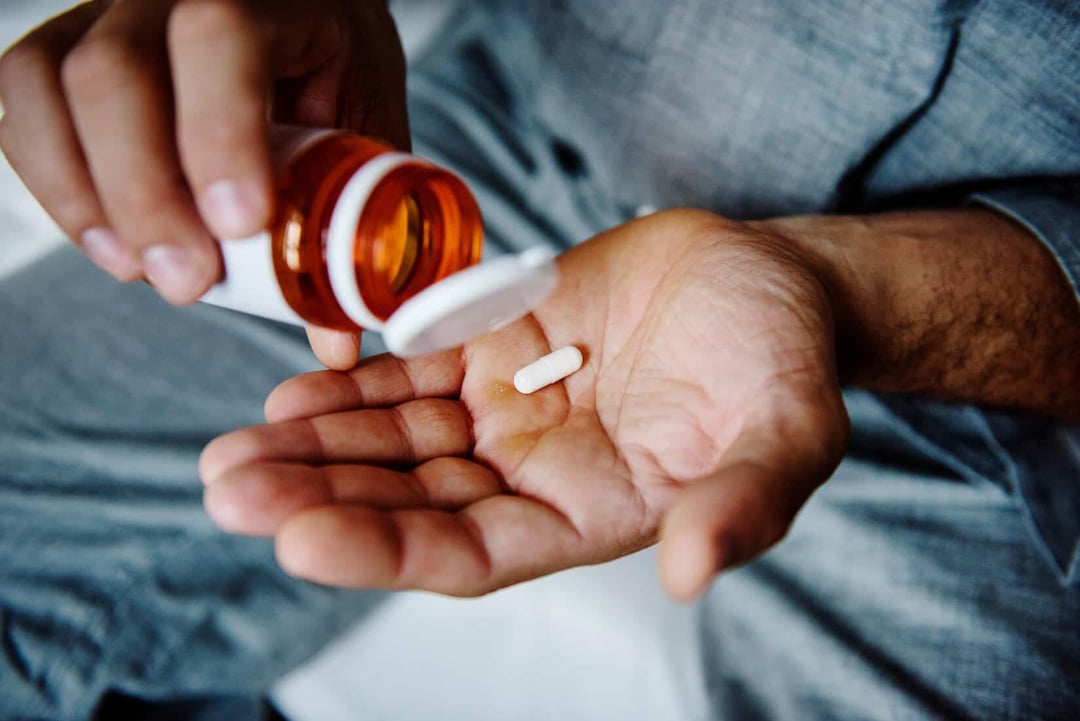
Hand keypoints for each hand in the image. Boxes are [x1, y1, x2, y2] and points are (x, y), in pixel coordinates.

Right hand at [0, 0, 406, 311]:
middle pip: (116, 73)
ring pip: (50, 86)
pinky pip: (23, 106)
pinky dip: (54, 184)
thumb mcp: (366, 128)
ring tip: (141, 272)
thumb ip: (358, 218)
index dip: (219, 133)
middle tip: (187, 283)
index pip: (221, 37)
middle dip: (145, 194)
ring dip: (85, 198)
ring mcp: (107, 14)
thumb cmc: (334, 68)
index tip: (240, 226)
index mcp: (268, 1)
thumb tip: (338, 341)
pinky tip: (107, 242)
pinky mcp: (62, 47)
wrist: (299, 13)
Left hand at [199, 210, 849, 600]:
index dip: (390, 550)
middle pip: (411, 498)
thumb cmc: (785, 363)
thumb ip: (741, 505)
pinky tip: (293, 395)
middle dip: (321, 497)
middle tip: (232, 490)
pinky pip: (412, 370)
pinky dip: (355, 383)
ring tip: (236, 451)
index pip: (474, 554)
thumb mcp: (787, 436)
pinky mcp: (497, 345)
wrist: (769, 280)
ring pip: (396, 439)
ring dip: (318, 445)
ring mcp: (509, 410)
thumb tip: (693, 571)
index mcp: (592, 516)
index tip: (302, 540)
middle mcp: (535, 474)